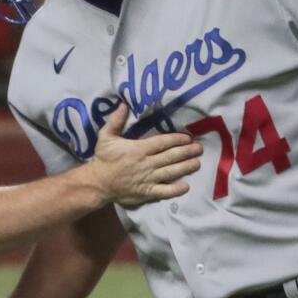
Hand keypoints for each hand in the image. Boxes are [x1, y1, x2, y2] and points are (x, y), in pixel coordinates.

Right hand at [86, 104, 201, 206]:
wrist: (97, 183)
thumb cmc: (103, 159)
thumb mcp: (106, 136)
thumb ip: (116, 120)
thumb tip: (124, 104)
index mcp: (139, 149)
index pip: (162, 143)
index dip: (176, 140)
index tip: (188, 138)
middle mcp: (146, 163)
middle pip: (170, 156)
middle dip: (187, 152)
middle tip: (199, 149)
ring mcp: (148, 179)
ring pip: (171, 172)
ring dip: (186, 167)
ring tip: (197, 163)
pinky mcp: (147, 192)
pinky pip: (164, 191)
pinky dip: (175, 189)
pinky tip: (186, 186)